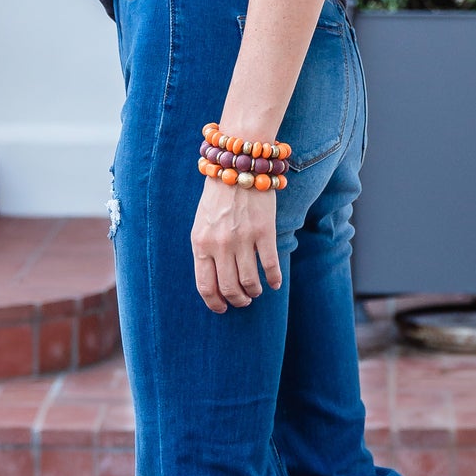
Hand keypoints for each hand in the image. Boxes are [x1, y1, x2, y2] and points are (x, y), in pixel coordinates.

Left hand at [191, 178, 282, 311]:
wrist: (237, 166)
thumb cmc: (218, 197)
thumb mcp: (201, 224)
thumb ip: (205, 250)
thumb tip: (214, 280)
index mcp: (200, 244)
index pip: (205, 285)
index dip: (214, 302)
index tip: (222, 309)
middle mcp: (220, 245)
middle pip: (229, 288)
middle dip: (237, 301)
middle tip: (243, 301)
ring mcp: (243, 239)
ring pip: (250, 281)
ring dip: (254, 292)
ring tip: (256, 291)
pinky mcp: (264, 232)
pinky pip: (270, 265)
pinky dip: (274, 279)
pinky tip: (275, 283)